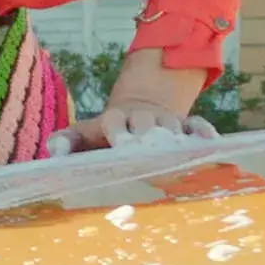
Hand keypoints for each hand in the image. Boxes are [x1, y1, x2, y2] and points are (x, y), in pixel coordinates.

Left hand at [47, 47, 215, 155]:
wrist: (138, 111)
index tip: (121, 144)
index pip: (115, 121)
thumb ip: (66, 141)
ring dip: (176, 139)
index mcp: (115, 119)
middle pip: (147, 123)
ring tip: (182, 154)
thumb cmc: (105, 133)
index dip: (119, 130)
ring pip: (172, 126)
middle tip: (153, 152)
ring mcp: (165, 120)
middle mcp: (142, 117)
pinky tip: (210, 144)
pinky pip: (196, 125)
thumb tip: (53, 153)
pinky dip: (202, 132)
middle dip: (149, 135)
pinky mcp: (184, 125)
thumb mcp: (83, 134)